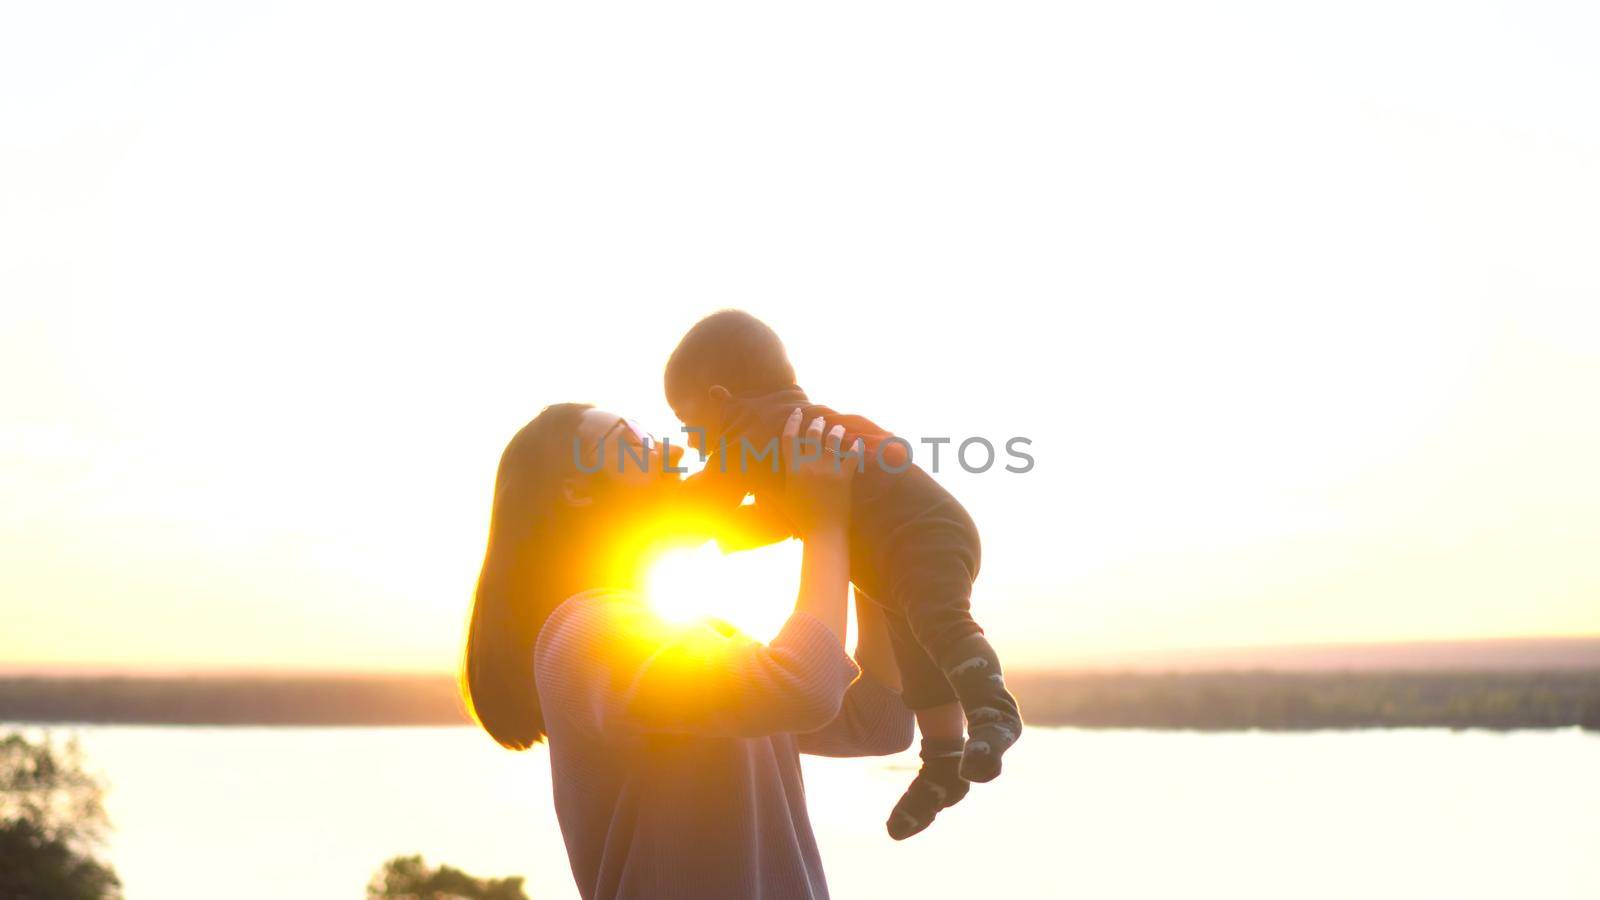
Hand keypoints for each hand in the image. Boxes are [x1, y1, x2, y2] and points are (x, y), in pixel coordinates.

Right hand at [778, 408, 862, 538]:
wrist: (822, 531)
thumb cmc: (800, 518)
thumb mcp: (781, 499)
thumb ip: (772, 486)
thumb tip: (758, 482)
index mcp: (793, 468)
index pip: (790, 438)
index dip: (793, 422)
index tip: (797, 413)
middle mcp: (810, 464)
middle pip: (813, 435)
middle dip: (817, 423)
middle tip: (820, 419)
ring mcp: (829, 468)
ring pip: (833, 441)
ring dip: (836, 431)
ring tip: (838, 427)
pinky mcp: (845, 476)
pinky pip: (852, 456)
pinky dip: (855, 447)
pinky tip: (857, 441)